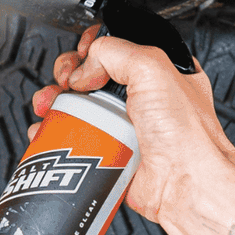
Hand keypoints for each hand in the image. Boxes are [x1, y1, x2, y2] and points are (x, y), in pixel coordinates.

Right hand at [30, 24, 234, 222]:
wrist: (187, 187)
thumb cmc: (189, 136)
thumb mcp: (153, 68)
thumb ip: (115, 52)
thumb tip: (85, 66)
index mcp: (160, 73)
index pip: (117, 48)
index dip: (93, 48)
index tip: (81, 55)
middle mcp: (145, 99)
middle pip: (91, 76)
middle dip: (67, 74)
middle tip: (64, 82)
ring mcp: (127, 128)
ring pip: (79, 107)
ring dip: (56, 103)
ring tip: (47, 105)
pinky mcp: (113, 154)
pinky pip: (77, 140)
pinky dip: (55, 133)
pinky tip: (45, 130)